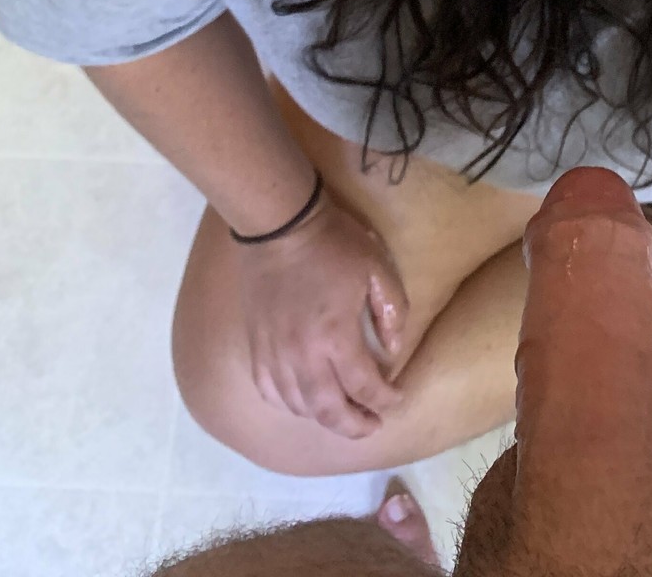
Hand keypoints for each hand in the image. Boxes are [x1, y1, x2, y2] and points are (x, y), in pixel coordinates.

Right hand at [232, 190, 410, 437]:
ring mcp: (274, 354)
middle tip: (372, 424)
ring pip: (298, 407)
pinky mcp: (255, 347)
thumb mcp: (377, 267)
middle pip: (329, 411)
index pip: (365, 387)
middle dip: (355, 425)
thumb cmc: (333, 243)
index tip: (397, 399)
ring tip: (343, 413)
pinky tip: (304, 400)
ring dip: (324, 417)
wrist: (278, 225)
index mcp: (336, 336)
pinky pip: (270, 392)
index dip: (385, 400)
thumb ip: (393, 311)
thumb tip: (393, 350)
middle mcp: (302, 356)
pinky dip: (290, 404)